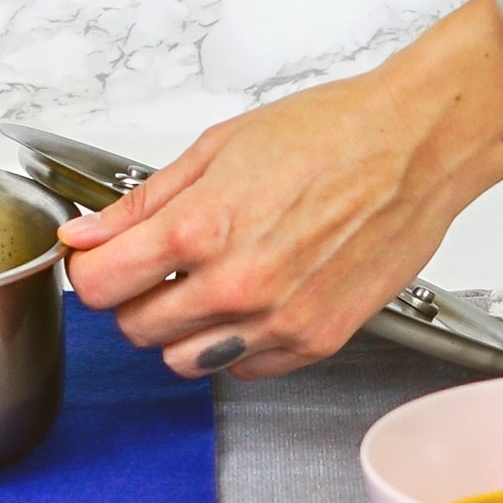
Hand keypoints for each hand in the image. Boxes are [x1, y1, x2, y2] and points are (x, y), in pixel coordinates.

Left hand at [61, 0, 502, 378]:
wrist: (416, 144)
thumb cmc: (332, 133)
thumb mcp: (218, 149)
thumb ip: (142, 203)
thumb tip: (86, 235)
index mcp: (202, 228)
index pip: (99, 286)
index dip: (91, 270)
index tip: (100, 260)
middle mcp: (238, 285)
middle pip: (135, 329)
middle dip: (134, 297)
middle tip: (157, 264)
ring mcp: (278, 321)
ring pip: (183, 361)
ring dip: (180, 329)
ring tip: (207, 282)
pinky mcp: (316, 341)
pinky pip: (245, 369)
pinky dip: (235, 344)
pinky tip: (251, 299)